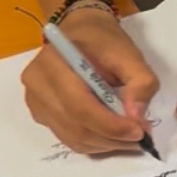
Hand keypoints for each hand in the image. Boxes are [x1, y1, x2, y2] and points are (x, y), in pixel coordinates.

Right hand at [21, 9, 158, 153]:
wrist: (80, 32)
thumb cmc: (104, 42)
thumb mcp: (130, 54)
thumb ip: (140, 81)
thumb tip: (135, 116)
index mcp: (54, 62)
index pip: (79, 105)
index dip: (110, 125)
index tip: (139, 131)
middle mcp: (37, 84)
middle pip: (75, 126)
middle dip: (111, 138)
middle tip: (138, 138)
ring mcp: (35, 101)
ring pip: (72, 137)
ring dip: (104, 144)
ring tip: (128, 138)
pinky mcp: (40, 114)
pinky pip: (67, 138)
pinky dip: (93, 143)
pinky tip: (111, 136)